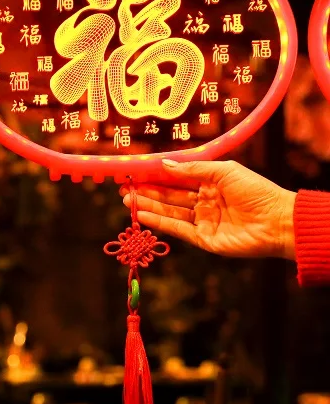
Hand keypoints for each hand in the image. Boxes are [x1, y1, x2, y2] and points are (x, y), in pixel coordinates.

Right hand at [119, 160, 295, 259]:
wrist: (278, 221)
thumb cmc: (256, 191)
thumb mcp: (223, 171)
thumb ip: (193, 170)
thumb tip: (164, 165)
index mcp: (211, 184)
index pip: (178, 179)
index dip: (157, 176)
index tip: (137, 172)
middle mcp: (204, 203)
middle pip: (170, 197)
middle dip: (147, 192)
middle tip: (124, 188)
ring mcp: (203, 222)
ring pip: (170, 212)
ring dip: (148, 206)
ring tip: (127, 200)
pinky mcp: (203, 239)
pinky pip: (177, 229)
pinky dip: (159, 222)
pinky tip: (142, 214)